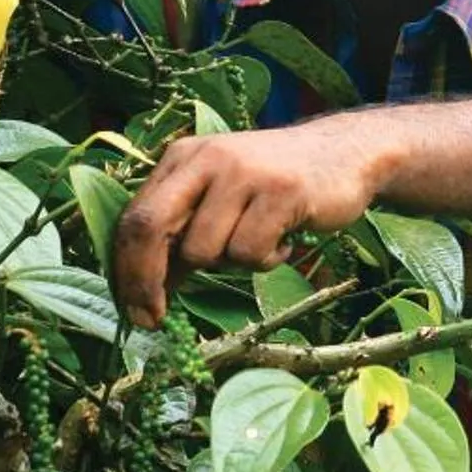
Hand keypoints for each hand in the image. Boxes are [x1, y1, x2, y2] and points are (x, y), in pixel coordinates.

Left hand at [111, 120, 393, 325]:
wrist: (346, 152)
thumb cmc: (274, 186)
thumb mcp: (219, 199)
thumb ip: (182, 234)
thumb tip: (145, 294)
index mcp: (183, 158)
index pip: (134, 217)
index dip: (126, 270)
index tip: (134, 311)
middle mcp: (206, 158)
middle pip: (151, 227)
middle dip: (145, 280)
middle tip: (153, 318)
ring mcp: (244, 172)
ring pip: (206, 251)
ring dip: (231, 262)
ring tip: (259, 240)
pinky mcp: (281, 191)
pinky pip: (251, 252)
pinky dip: (266, 259)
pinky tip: (284, 237)